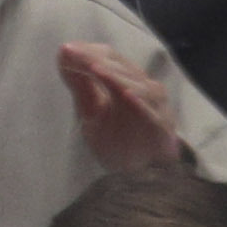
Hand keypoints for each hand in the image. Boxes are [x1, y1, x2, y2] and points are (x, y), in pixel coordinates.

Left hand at [54, 41, 183, 174]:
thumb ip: (80, 86)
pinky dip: (140, 101)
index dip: (87, 52)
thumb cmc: (119, 142)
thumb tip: (64, 55)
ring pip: (136, 84)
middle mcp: (143, 87)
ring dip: (114, 75)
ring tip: (94, 68)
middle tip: (73, 55)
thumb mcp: (91, 113)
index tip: (64, 51)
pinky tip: (126, 94)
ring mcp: (155, 105)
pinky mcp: (163, 125)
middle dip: (95, 59)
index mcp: (126, 81)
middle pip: (120, 66)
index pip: (108, 58)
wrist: (141, 176)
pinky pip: (151, 111)